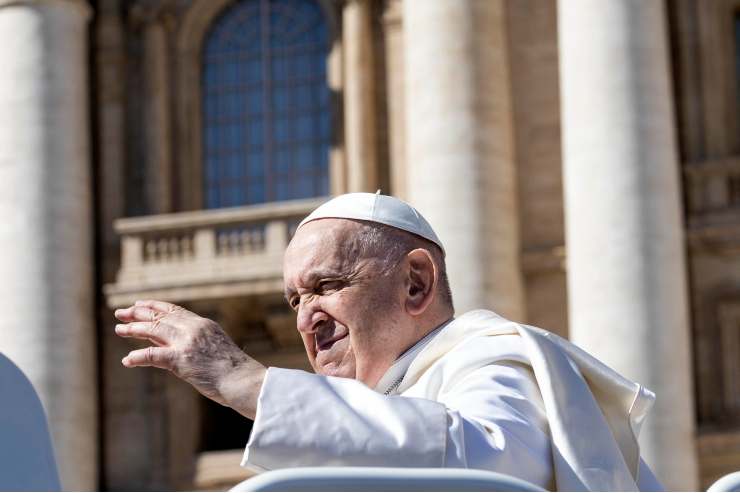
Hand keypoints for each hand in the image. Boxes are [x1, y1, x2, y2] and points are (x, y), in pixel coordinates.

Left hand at [114, 299, 265, 418]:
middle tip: (120, 313)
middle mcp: (194, 329)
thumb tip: (178, 348)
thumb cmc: (234, 370)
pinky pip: (154, 355)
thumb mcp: (215, 348)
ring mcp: (187, 343)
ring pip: (154, 330)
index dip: (154, 306)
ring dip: (134, 329)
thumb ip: (197, 343)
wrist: (243, 380)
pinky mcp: (182, 360)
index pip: (174, 310)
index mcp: (203, 325)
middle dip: (138, 313)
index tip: (139, 304)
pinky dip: (138, 356)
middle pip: (160, 316)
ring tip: (119, 329)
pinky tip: (127, 360)